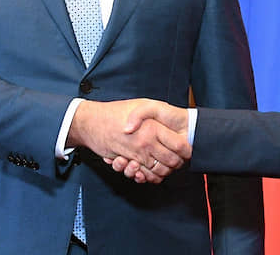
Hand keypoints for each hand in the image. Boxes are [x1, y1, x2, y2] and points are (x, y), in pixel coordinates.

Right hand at [67, 98, 190, 182]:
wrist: (92, 122)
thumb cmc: (117, 111)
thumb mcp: (142, 104)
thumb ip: (156, 112)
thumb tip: (166, 130)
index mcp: (154, 129)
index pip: (181, 147)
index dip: (187, 149)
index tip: (187, 148)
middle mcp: (146, 144)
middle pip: (173, 162)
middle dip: (178, 162)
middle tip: (178, 156)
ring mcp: (136, 155)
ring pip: (159, 172)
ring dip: (164, 170)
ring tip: (164, 161)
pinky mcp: (127, 163)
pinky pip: (144, 177)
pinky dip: (148, 176)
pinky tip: (149, 167)